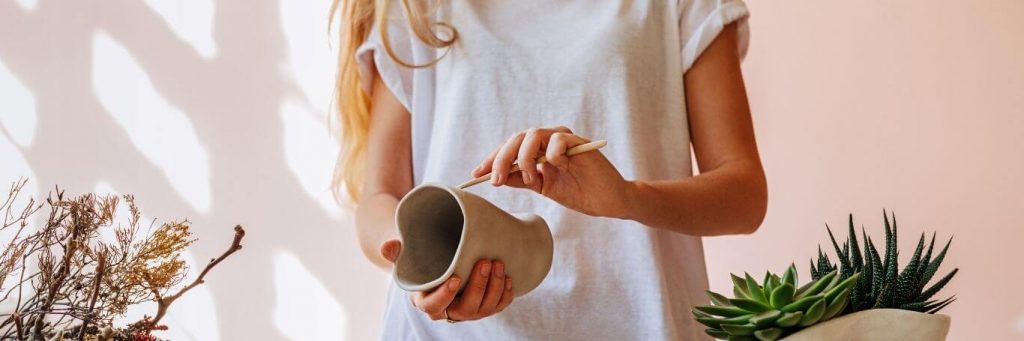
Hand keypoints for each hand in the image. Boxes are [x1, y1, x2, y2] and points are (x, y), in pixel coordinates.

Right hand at [380, 240, 514, 321]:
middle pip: (465, 310)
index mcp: (426, 300)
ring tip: (499, 263)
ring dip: (495, 288)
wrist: (439, 262)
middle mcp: (448, 310)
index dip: (445, 295)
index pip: (434, 306)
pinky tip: (509, 278)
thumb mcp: (407, 255)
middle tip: (486, 262)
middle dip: (479, 286)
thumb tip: (388, 246)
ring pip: (484, 310)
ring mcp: (468, 311)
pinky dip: (505, 295)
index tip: (456, 277)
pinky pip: (497, 307)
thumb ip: (396, 252)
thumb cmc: (422, 260)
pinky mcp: (483, 307)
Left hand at [472, 126, 632, 217]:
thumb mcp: (543, 187)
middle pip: (517, 138)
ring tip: (528, 179)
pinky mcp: (580, 144)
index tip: (476, 174)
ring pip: (534, 134)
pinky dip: (551, 154)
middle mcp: (549, 140)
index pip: (510, 147)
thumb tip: (497, 177)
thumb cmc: (578, 192)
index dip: (492, 159)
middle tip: (495, 180)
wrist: (607, 202)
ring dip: (524, 157)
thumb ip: (521, 179)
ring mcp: (564, 140)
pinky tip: (555, 167)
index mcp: (538, 149)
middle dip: (502, 158)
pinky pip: (558, 140)